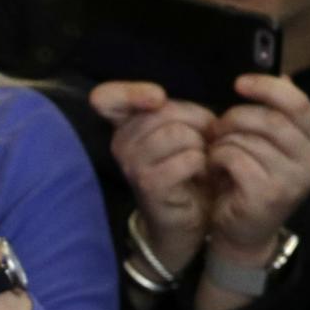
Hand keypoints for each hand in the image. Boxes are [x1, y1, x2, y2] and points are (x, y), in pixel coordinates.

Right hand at [90, 81, 216, 272]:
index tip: (158, 98)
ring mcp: (132, 166)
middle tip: (202, 142)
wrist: (187, 217)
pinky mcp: (150, 185)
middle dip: (196, 122)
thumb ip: (171, 109)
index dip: (131, 92)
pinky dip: (203, 165)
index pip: (107, 98)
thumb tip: (160, 99)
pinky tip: (199, 176)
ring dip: (201, 146)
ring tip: (199, 160)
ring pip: (179, 134)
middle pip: (164, 110)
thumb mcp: (179, 129)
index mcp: (124, 126)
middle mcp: (120, 144)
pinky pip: (189, 158)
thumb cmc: (187, 168)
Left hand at [205, 74, 309, 261]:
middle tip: (216, 127)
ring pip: (250, 139)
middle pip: (271, 120)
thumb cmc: (249, 182)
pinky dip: (218, 157)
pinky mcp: (269, 195)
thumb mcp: (265, 145)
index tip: (238, 83)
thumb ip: (275, 114)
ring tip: (214, 150)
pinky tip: (214, 166)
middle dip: (236, 117)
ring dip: (223, 140)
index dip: (268, 88)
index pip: (299, 104)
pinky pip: (236, 158)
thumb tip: (282, 74)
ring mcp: (293, 180)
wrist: (243, 233)